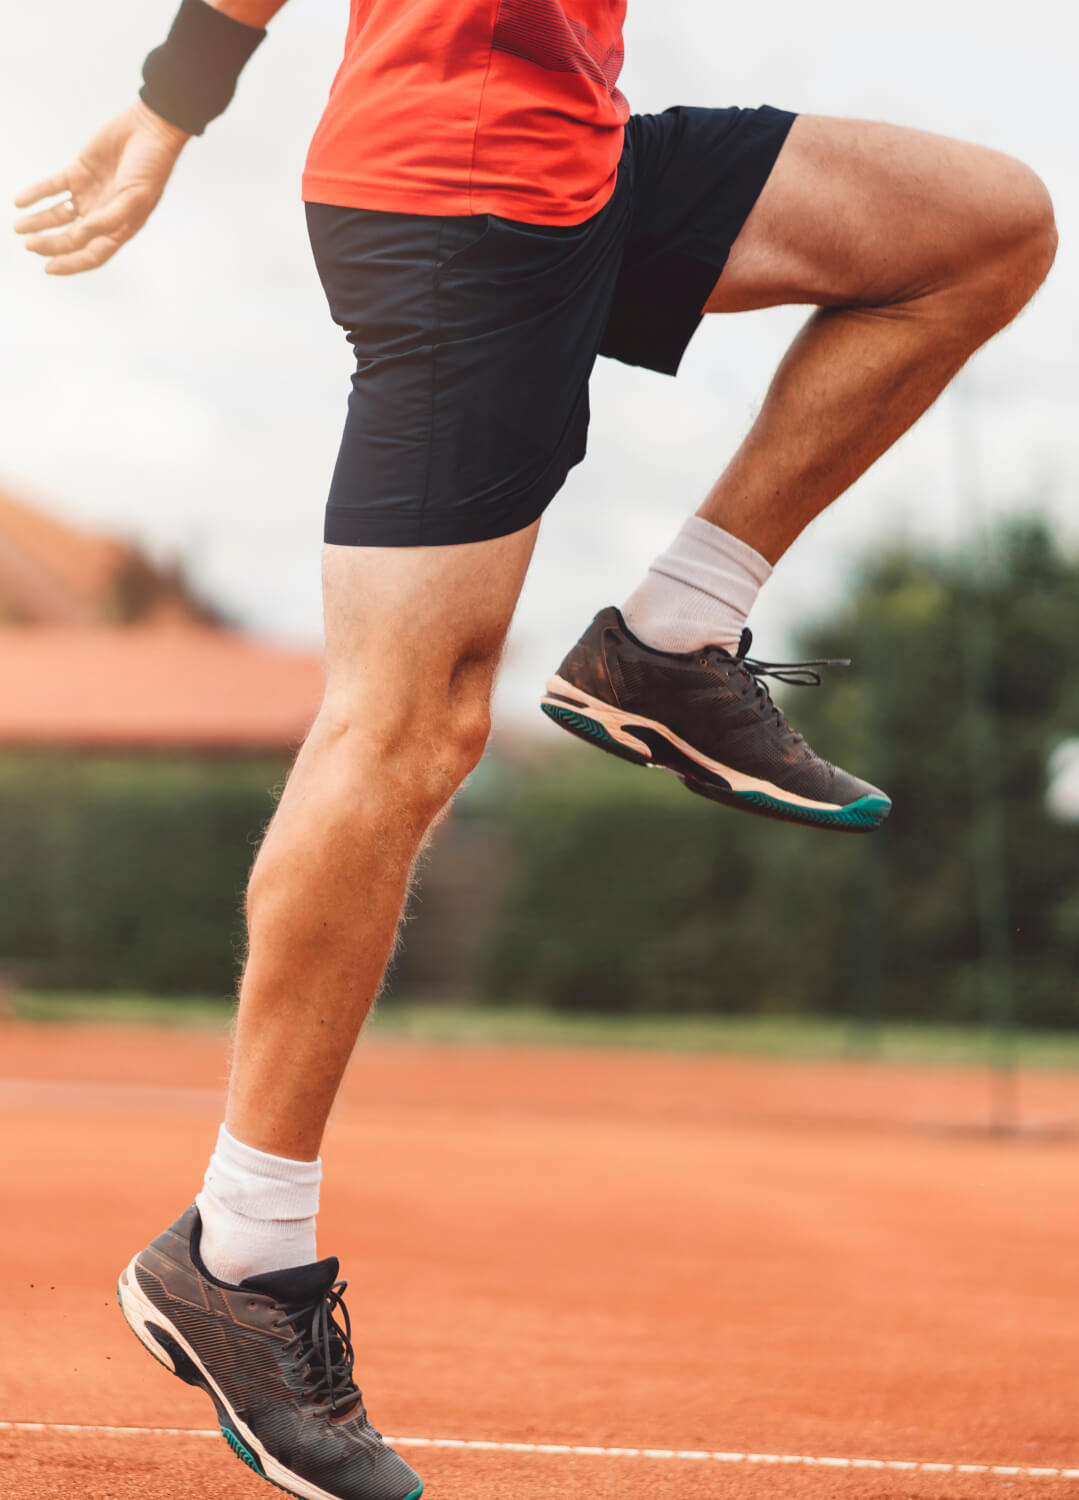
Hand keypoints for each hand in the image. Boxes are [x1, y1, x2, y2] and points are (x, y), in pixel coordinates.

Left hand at [14, 101, 189, 275]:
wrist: (149, 130)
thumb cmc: (151, 168)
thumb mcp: (134, 199)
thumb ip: (106, 220)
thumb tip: (79, 234)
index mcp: (120, 227)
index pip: (92, 254)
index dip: (71, 263)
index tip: (49, 267)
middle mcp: (102, 214)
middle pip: (71, 237)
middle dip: (49, 244)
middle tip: (29, 244)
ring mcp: (89, 194)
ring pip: (58, 215)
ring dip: (38, 222)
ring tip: (19, 227)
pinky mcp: (79, 172)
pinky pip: (52, 187)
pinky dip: (36, 194)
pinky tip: (20, 201)